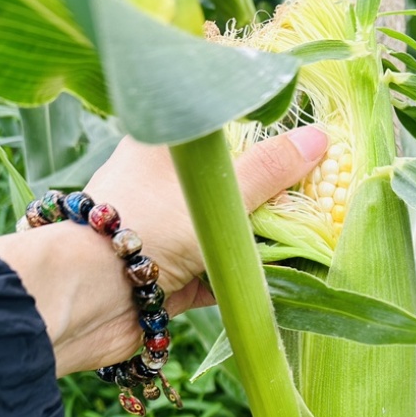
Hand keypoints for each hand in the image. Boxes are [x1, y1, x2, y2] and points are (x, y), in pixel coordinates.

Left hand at [0, 126, 326, 376]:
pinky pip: (224, 274)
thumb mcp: (216, 193)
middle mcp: (167, 185)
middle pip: (231, 180)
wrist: (93, 298)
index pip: (216, 119)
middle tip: (321, 188)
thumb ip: (268, 169)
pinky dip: (250, 277)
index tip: (298, 123)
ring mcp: (172, 232)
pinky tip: (286, 277)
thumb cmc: (146, 226)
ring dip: (266, 239)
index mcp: (166, 145)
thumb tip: (320, 139)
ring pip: (230, 230)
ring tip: (313, 236)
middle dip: (275, 189)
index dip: (256, 117)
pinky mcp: (178, 278)